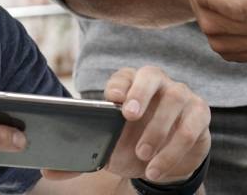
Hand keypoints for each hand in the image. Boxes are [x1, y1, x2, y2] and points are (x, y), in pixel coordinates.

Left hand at [44, 66, 210, 184]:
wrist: (165, 161)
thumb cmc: (132, 146)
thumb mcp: (108, 152)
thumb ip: (80, 160)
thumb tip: (47, 171)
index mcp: (131, 85)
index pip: (124, 75)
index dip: (119, 84)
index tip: (112, 98)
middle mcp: (158, 83)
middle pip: (151, 74)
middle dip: (139, 92)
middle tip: (127, 115)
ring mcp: (181, 95)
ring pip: (174, 101)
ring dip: (157, 130)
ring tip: (142, 156)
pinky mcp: (200, 113)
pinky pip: (190, 127)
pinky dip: (173, 150)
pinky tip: (156, 168)